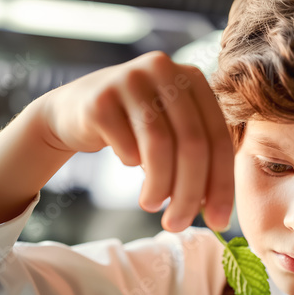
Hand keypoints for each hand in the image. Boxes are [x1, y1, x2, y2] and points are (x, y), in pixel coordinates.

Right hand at [36, 51, 234, 231]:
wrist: (72, 112)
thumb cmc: (132, 129)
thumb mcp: (172, 132)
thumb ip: (199, 158)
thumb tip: (220, 214)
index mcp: (192, 78)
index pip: (217, 138)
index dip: (222, 184)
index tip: (219, 223)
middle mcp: (164, 70)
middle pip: (192, 143)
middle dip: (189, 193)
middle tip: (178, 224)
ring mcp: (131, 79)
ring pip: (160, 146)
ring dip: (159, 187)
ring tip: (151, 205)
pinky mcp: (101, 98)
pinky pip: (126, 146)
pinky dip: (130, 163)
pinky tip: (127, 162)